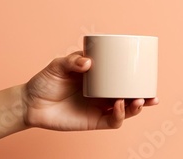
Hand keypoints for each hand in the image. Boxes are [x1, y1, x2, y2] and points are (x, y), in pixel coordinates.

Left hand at [22, 51, 157, 130]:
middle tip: (151, 95)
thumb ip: (72, 61)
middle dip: (146, 97)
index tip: (149, 74)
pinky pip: (113, 121)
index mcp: (101, 78)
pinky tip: (119, 105)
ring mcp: (100, 108)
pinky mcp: (94, 121)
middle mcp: (104, 94)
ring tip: (139, 100)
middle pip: (131, 96)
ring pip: (126, 110)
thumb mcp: (58, 65)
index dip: (139, 78)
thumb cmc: (46, 81)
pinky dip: (120, 115)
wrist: (30, 103)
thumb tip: (89, 62)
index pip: (124, 78)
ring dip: (136, 107)